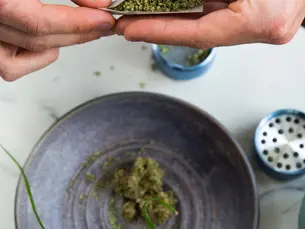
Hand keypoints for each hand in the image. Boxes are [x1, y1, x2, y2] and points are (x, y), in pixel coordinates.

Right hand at [0, 0, 114, 80]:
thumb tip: (100, 2)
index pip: (38, 21)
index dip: (77, 23)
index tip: (105, 18)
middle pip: (37, 39)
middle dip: (79, 33)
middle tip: (104, 25)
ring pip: (24, 56)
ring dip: (60, 43)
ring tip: (84, 31)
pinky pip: (11, 67)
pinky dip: (37, 56)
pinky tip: (51, 42)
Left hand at [115, 0, 304, 47]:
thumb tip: (170, 0)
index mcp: (260, 20)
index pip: (197, 31)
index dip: (160, 30)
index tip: (130, 29)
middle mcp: (258, 27)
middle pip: (194, 30)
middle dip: (157, 26)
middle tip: (125, 24)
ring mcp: (255, 23)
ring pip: (200, 22)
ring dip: (169, 19)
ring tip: (137, 17)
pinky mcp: (252, 16)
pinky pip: (211, 15)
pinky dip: (187, 12)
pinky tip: (164, 8)